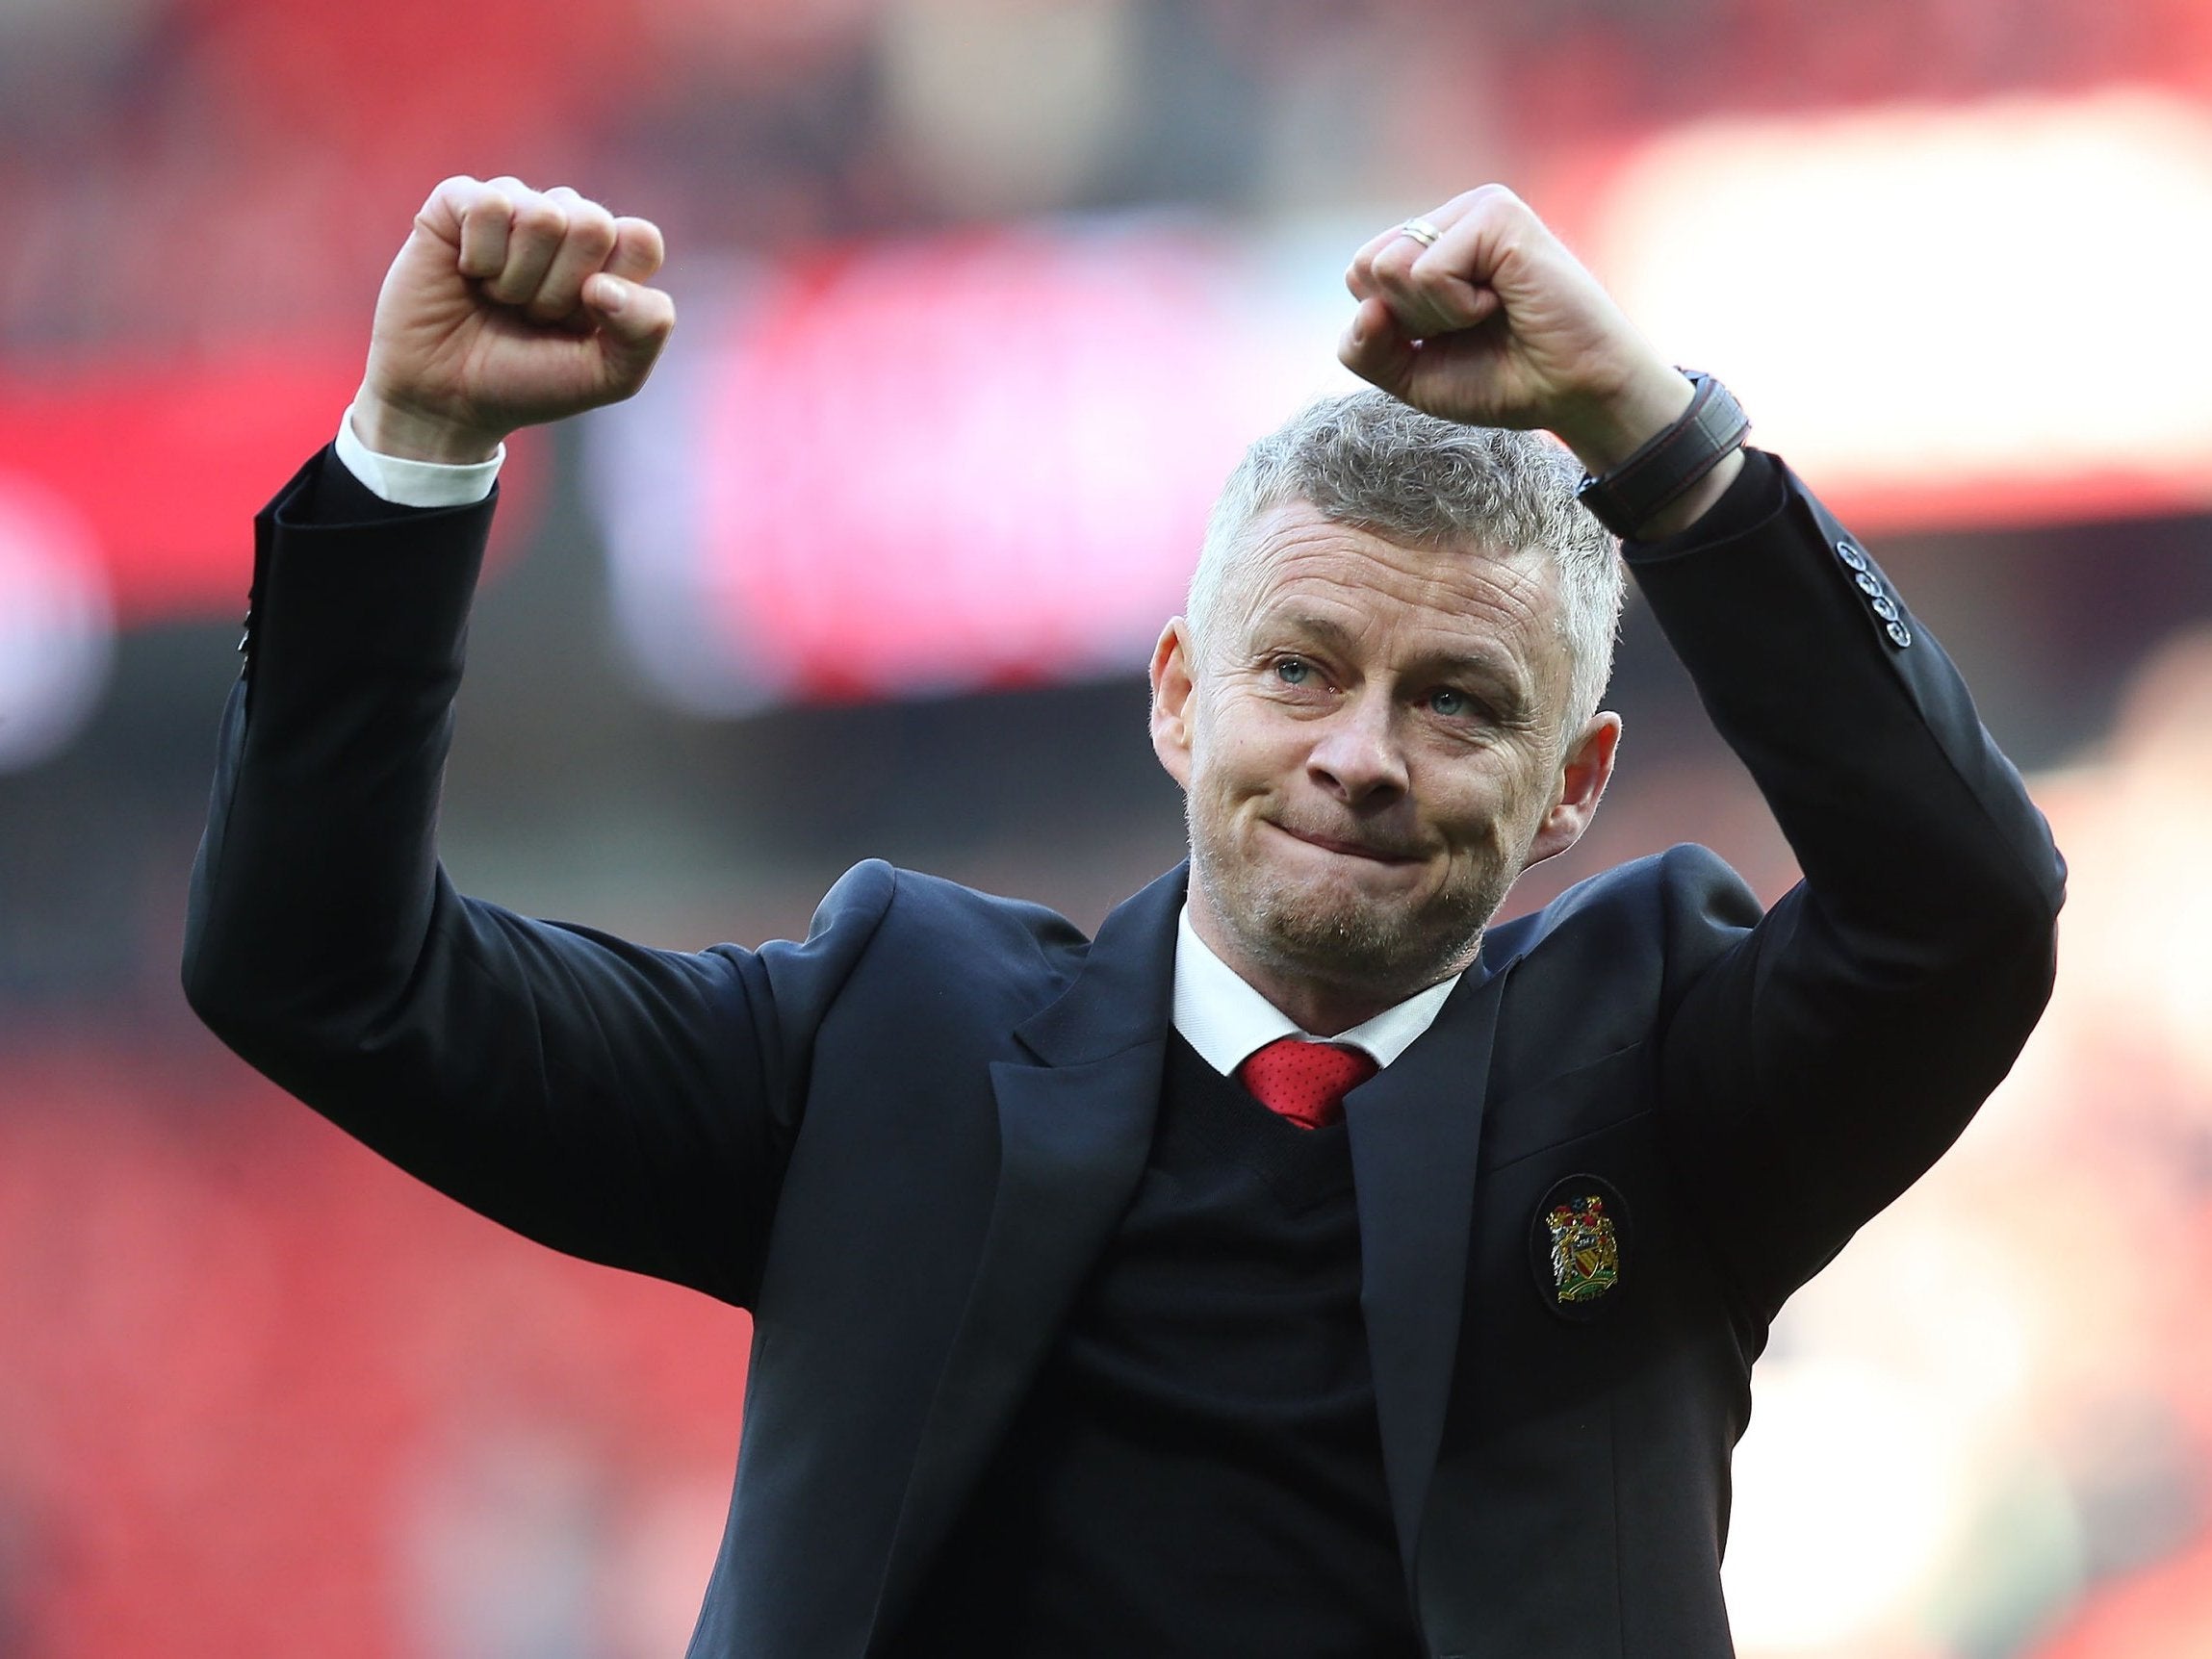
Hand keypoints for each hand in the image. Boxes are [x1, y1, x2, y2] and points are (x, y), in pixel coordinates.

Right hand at [354, 175, 676, 463]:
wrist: (450, 399)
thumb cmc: (532, 381)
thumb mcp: (610, 375)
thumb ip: (646, 329)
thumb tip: (603, 284)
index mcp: (609, 256)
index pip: (641, 238)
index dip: (612, 291)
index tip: (582, 323)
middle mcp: (564, 221)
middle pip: (593, 224)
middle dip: (561, 289)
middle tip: (534, 315)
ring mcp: (513, 206)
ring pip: (542, 215)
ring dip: (518, 279)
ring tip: (500, 299)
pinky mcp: (459, 200)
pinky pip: (489, 205)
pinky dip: (480, 256)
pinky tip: (468, 274)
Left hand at [1337, 186, 1696, 476]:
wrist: (1573, 393)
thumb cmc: (1504, 380)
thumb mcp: (1413, 375)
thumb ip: (1365, 349)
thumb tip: (1364, 307)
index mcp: (1431, 244)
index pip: (1359, 276)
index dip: (1390, 327)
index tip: (1448, 337)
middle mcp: (1451, 218)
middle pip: (1366, 268)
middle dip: (1409, 319)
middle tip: (1471, 325)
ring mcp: (1475, 210)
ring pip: (1391, 266)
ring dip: (1436, 313)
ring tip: (1489, 311)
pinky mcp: (1497, 215)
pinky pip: (1429, 270)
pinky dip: (1460, 306)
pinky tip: (1504, 301)